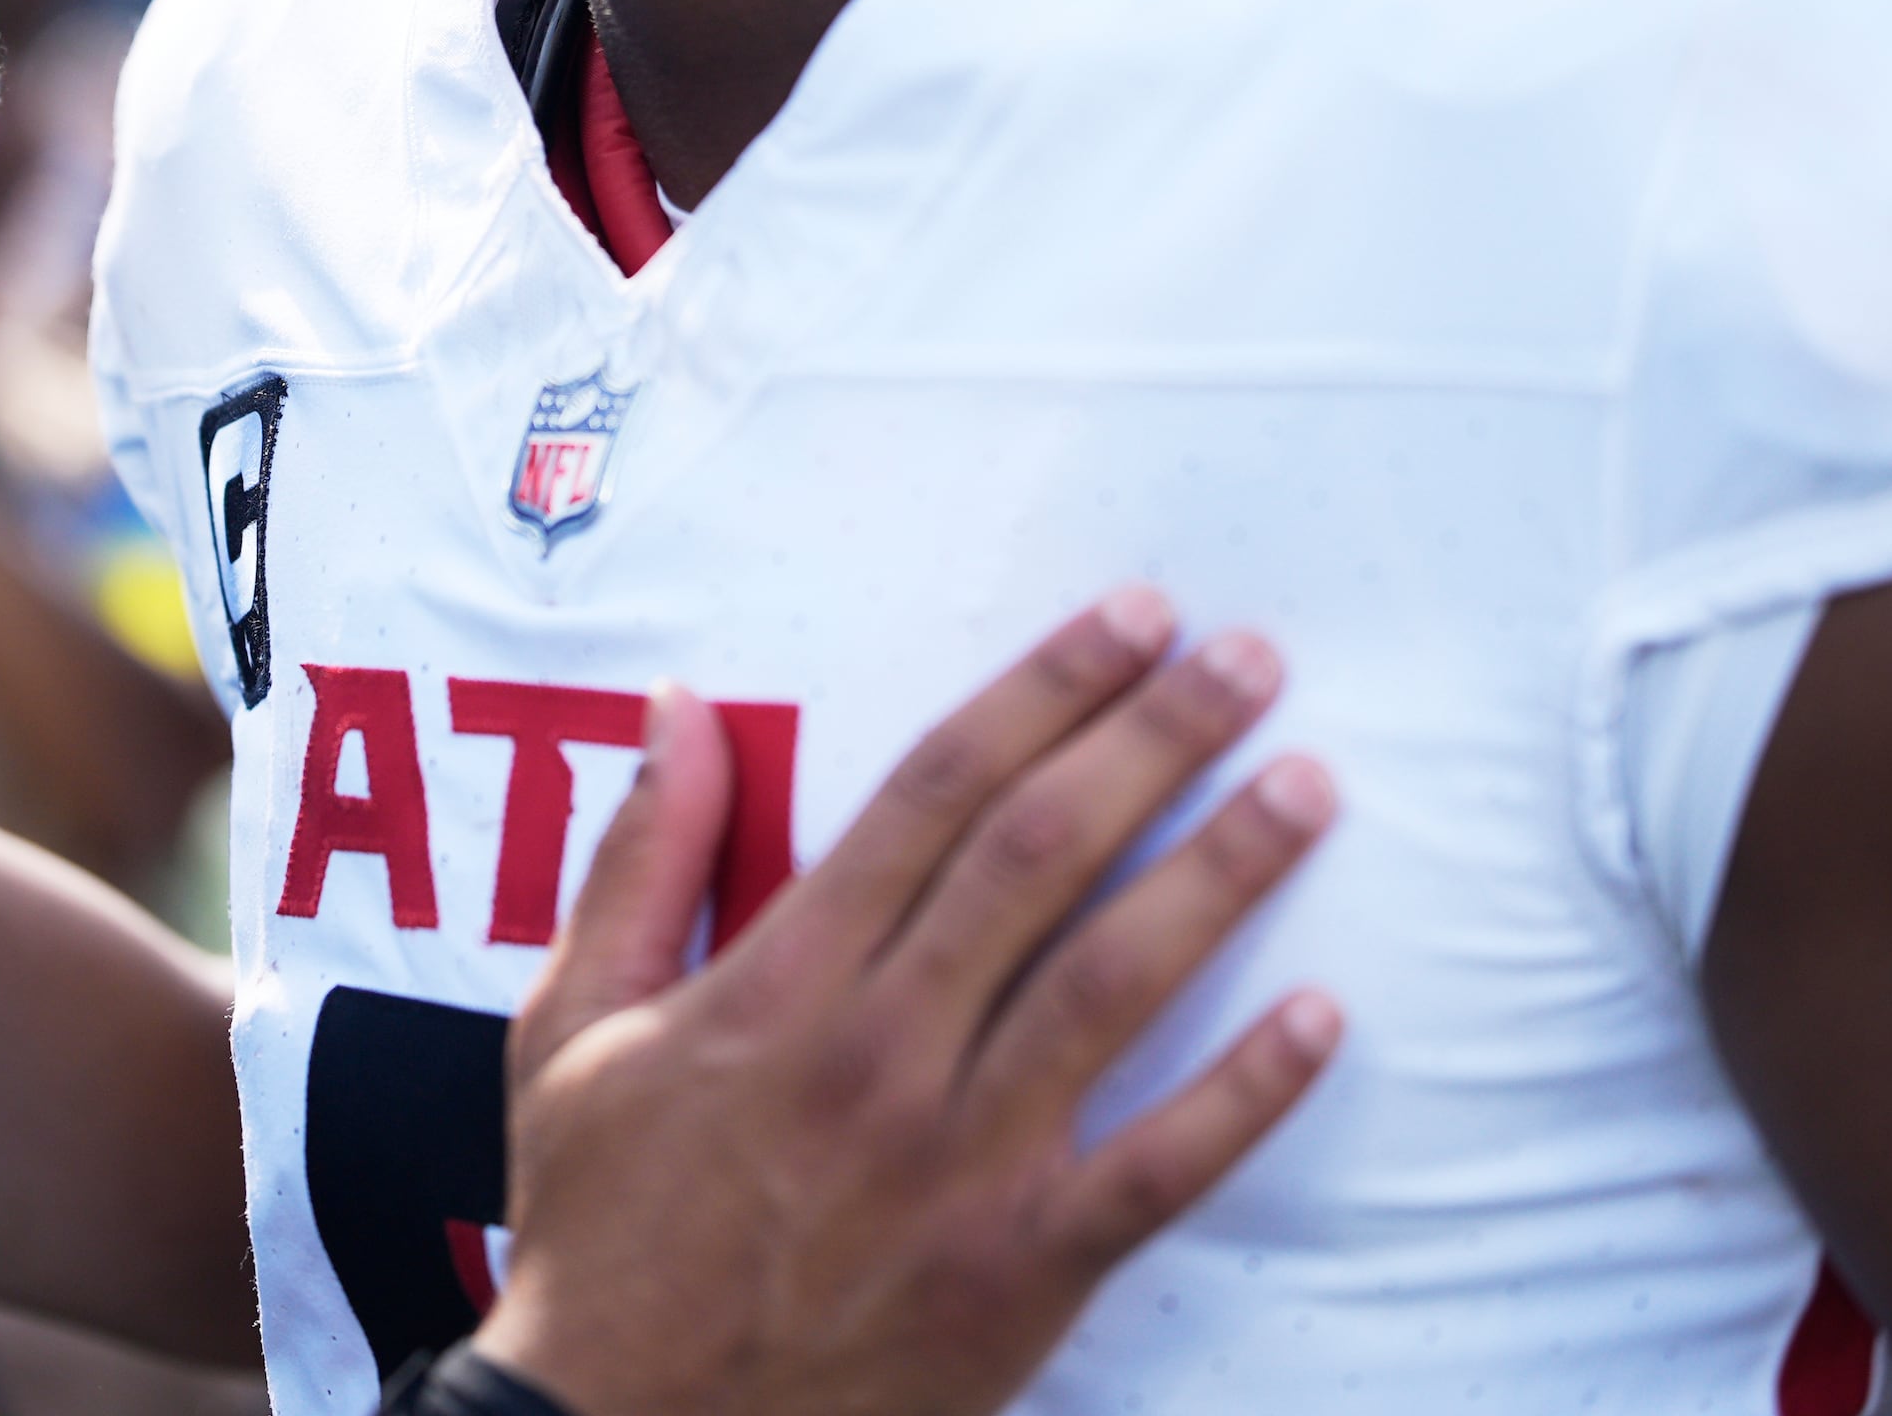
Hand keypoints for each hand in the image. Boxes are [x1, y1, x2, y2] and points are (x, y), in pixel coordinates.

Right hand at [475, 592, 1341, 1415]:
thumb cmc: (598, 1224)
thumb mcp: (570, 1026)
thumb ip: (638, 859)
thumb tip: (676, 704)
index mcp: (778, 983)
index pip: (935, 792)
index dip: (1042, 692)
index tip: (1129, 620)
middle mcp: (880, 1053)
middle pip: (1039, 856)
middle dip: (1152, 742)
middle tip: (1247, 657)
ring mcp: (958, 1165)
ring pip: (1110, 986)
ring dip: (1219, 874)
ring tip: (1307, 786)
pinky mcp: (1020, 1272)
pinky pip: (1156, 1170)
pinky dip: (1245, 1094)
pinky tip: (1321, 1016)